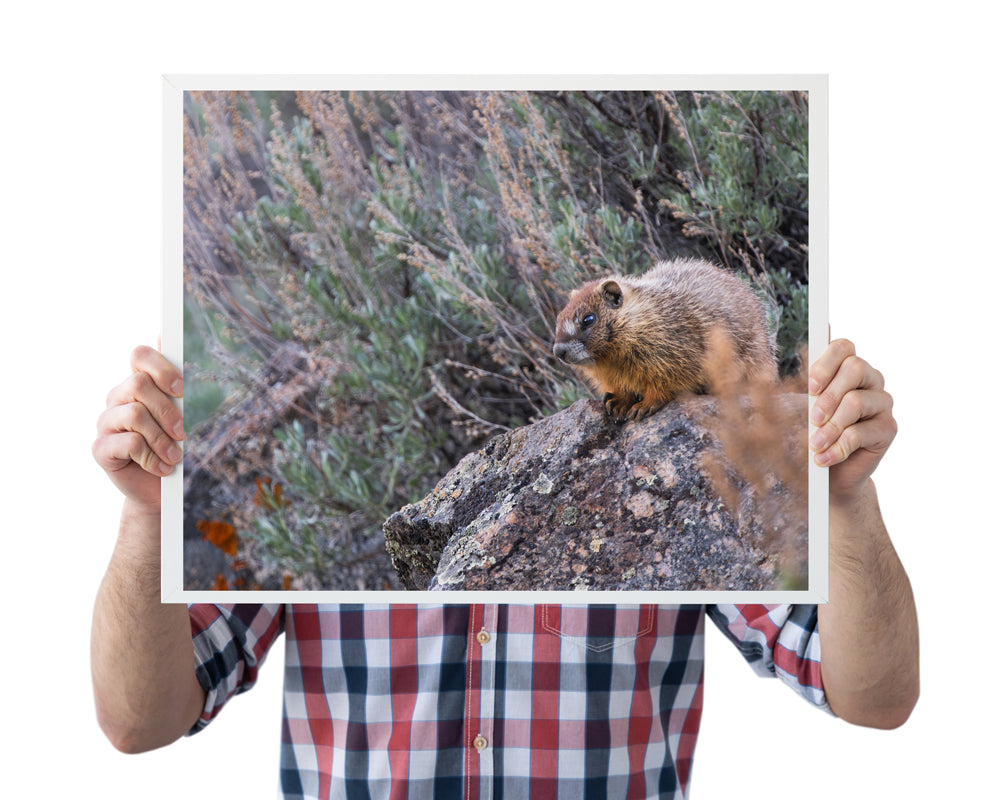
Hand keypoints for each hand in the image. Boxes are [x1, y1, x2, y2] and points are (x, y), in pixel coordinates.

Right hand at [92, 345, 184, 513]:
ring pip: (135, 414)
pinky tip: (162, 467)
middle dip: (167, 409)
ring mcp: (106, 423)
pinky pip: (128, 443)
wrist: (160, 490)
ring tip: (175, 456)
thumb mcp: (183, 417)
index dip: (161, 367)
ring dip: (162, 437)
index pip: (140, 355)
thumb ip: (179, 387)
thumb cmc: (174, 448)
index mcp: (137, 385)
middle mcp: (117, 399)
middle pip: (139, 384)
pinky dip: (151, 457)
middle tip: (183, 432)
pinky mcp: (101, 448)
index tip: (181, 389)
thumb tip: (173, 346)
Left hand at [808, 338, 896, 502]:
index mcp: (847, 367)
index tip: (809, 387)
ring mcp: (882, 402)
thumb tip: (816, 336)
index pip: (843, 347)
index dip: (825, 363)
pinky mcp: (888, 428)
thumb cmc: (812, 432)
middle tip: (812, 418)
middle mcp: (870, 380)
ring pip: (856, 402)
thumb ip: (807, 378)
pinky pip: (861, 433)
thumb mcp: (802, 406)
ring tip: (814, 444)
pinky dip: (837, 447)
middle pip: (855, 367)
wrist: (829, 474)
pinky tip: (823, 458)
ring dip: (830, 426)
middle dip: (828, 395)